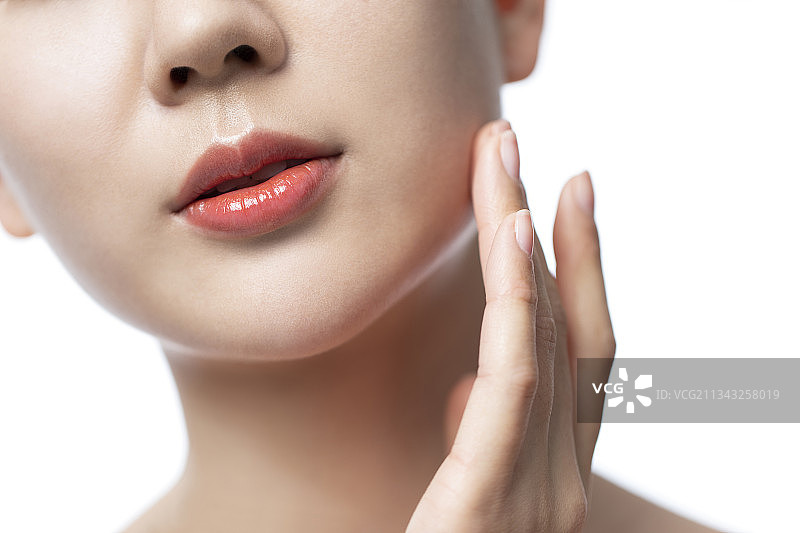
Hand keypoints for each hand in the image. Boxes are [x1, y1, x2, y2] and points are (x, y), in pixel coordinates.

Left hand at [406, 120, 615, 532]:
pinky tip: (511, 234)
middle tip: (527, 148)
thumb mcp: (466, 500)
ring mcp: (541, 493)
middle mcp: (563, 478)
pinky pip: (513, 384)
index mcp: (554, 474)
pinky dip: (519, 303)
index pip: (576, 356)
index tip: (554, 200)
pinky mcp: (491, 502)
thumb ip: (482, 443)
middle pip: (568, 330)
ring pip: (542, 339)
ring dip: (527, 238)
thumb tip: (472, 383)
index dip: (575, 272)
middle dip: (552, 231)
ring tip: (507, 158)